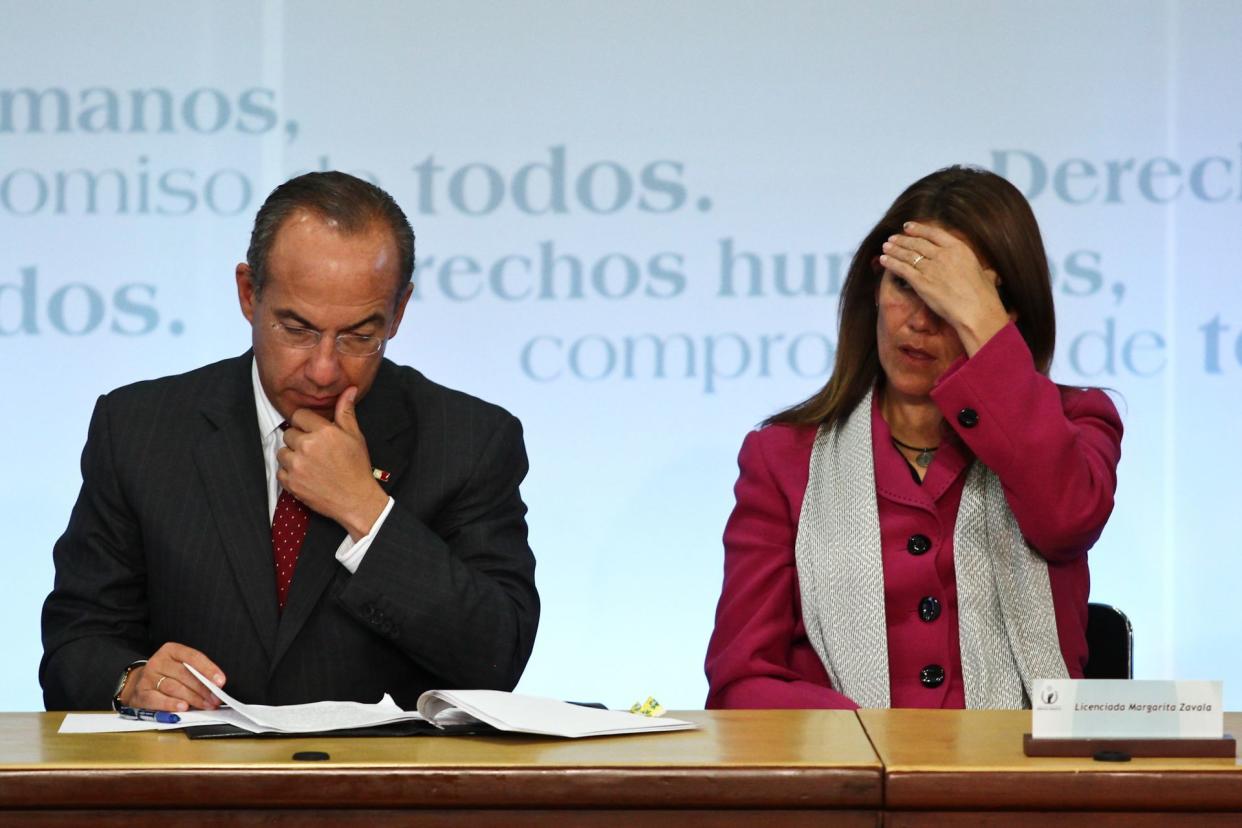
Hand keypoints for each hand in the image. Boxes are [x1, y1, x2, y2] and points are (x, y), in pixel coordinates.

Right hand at [121, 643, 225, 711]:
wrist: (139, 683)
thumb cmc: (167, 674)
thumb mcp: (181, 666)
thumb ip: (197, 673)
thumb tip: (216, 686)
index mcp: (171, 650)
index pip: (193, 657)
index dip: (208, 669)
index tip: (220, 681)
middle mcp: (158, 661)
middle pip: (185, 674)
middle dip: (203, 688)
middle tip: (215, 699)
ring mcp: (148, 677)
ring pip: (174, 687)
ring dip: (193, 698)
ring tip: (205, 705)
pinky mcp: (141, 693)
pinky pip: (158, 699)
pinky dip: (172, 704)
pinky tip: (183, 707)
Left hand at [278, 387, 387, 539]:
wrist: (356, 499)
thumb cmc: (357, 468)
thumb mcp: (355, 436)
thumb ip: (346, 412)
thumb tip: (349, 390)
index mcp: (324, 432)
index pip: (299, 416)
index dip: (307, 423)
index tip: (313, 432)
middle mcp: (308, 447)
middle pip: (289, 433)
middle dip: (299, 440)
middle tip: (314, 450)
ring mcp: (297, 465)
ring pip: (282, 452)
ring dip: (292, 456)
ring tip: (309, 463)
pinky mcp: (291, 482)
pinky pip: (280, 471)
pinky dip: (289, 473)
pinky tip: (305, 475)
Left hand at [879, 221, 1011, 355]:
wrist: (976, 311)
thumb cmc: (985, 297)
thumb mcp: (987, 276)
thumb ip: (984, 271)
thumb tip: (991, 274)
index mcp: (959, 249)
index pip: (934, 234)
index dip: (918, 229)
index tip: (908, 227)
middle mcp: (943, 254)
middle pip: (917, 243)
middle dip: (902, 240)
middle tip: (892, 238)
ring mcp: (931, 267)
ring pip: (908, 255)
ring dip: (894, 250)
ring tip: (885, 247)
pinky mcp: (921, 282)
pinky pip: (902, 269)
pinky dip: (891, 263)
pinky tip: (883, 260)